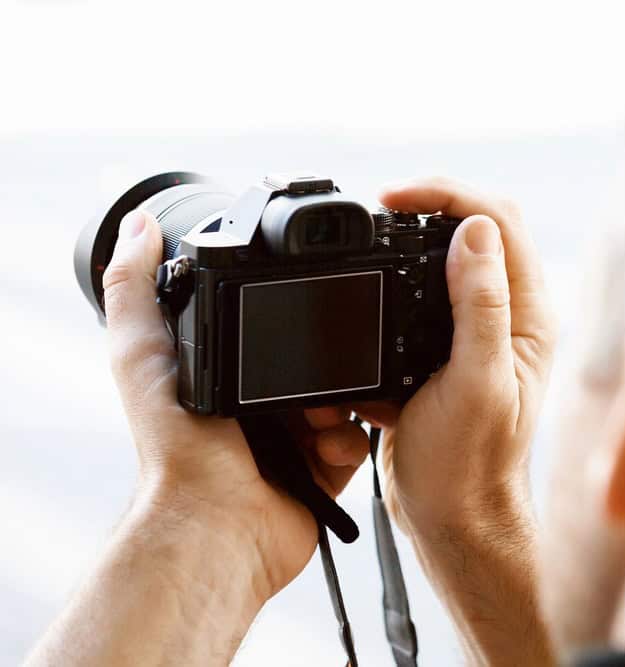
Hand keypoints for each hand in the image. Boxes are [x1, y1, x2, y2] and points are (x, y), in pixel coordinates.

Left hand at [102, 209, 368, 601]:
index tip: (298, 313)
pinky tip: (325, 446)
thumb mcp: (141, 355)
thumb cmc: (174, 451)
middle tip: (309, 377)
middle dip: (323, 363)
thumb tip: (138, 226)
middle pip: (313, 363)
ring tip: (317, 415)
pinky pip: (357, 440)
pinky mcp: (324, 472)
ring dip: (338, 403)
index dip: (285, 319)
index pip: (267, 332)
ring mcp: (294, 442)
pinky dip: (348, 439)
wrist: (217, 524)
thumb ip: (134, 288)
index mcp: (222, 379)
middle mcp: (259, 409)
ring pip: (343, 399)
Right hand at [360, 177, 555, 538]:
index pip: (500, 222)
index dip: (449, 195)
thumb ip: (480, 306)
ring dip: (406, 245)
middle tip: (380, 209)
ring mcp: (473, 334)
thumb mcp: (476, 382)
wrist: (451, 519)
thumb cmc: (470, 464)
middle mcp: (507, 317)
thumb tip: (474, 229)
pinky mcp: (440, 354)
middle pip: (473, 230)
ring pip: (441, 262)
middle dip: (428, 208)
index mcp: (529, 317)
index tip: (394, 198)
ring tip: (371, 241)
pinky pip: (414, 301)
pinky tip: (370, 297)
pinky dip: (390, 291)